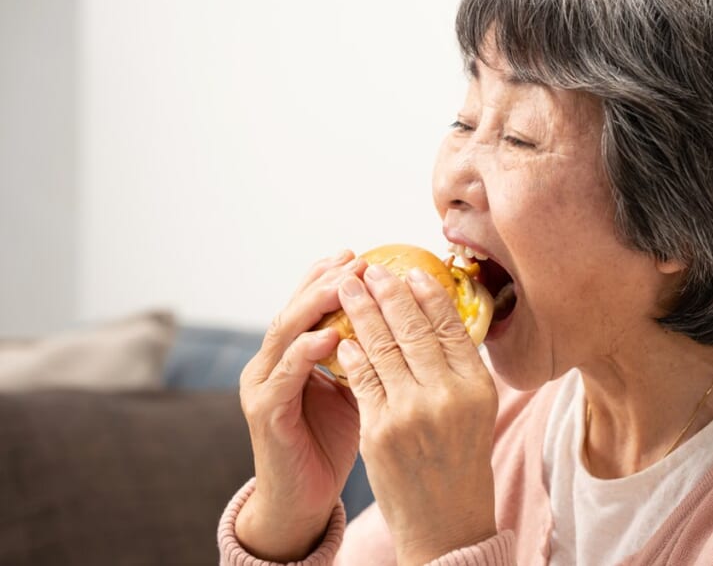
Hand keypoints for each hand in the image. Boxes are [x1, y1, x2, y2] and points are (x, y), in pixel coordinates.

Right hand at [235, 251, 367, 560]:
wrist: (303, 499)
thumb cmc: (333, 442)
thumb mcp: (356, 389)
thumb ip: (367, 355)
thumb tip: (410, 321)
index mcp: (290, 354)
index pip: (308, 304)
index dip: (329, 277)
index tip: (360, 254)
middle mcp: (269, 362)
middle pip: (295, 308)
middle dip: (325, 281)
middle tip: (355, 259)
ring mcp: (261, 385)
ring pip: (285, 331)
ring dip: (315, 304)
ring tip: (344, 283)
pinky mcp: (264, 412)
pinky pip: (285, 374)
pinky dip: (306, 351)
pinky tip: (329, 334)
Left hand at [335, 263, 498, 565]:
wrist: (446, 524)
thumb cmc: (462, 464)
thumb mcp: (476, 411)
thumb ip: (458, 369)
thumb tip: (435, 319)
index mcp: (476, 387)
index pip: (450, 327)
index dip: (428, 295)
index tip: (412, 272)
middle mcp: (446, 396)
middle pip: (413, 330)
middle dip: (388, 293)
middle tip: (371, 268)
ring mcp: (410, 413)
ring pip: (382, 348)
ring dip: (361, 312)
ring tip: (347, 288)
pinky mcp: (379, 431)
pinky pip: (362, 380)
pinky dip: (351, 354)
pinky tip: (344, 337)